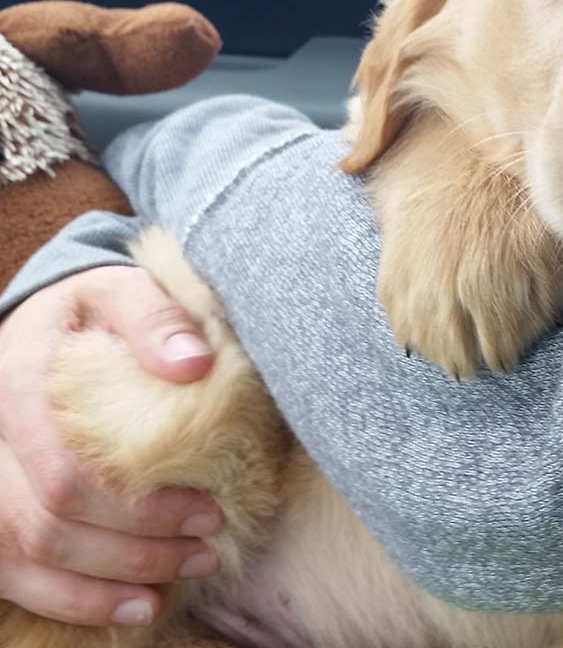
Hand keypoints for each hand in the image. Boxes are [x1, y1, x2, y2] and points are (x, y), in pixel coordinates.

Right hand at [0, 266, 221, 626]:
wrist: (50, 323)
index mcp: (20, 382)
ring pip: (27, 558)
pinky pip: (14, 574)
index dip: (138, 504)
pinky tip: (137, 606)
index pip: (66, 470)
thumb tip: (194, 363)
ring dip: (109, 583)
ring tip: (182, 578)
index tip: (209, 510)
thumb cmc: (95, 311)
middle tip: (208, 545)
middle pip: (50, 522)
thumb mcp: (123, 289)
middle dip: (136, 546)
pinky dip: (75, 601)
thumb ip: (155, 318)